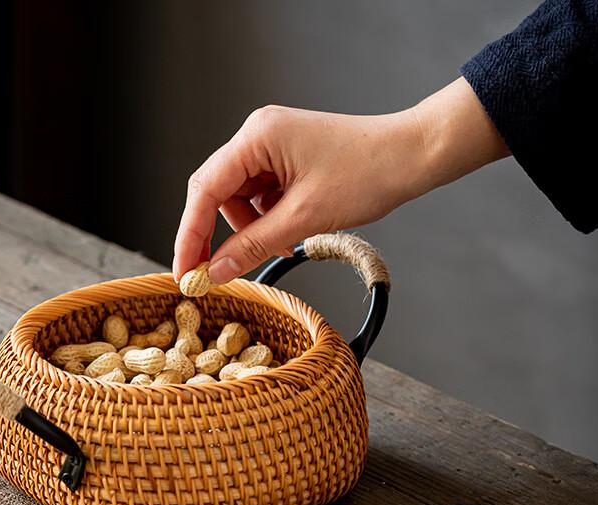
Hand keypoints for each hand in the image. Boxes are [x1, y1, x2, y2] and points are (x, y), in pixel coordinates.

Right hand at [173, 77, 508, 282]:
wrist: (412, 156)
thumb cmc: (367, 174)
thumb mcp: (304, 218)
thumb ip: (254, 246)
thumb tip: (216, 271)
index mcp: (256, 137)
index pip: (204, 190)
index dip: (190, 235)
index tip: (184, 271)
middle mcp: (258, 136)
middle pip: (217, 194)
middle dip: (215, 236)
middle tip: (212, 275)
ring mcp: (272, 147)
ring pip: (239, 200)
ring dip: (250, 231)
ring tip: (281, 246)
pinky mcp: (286, 160)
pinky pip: (261, 197)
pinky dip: (268, 222)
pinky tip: (289, 235)